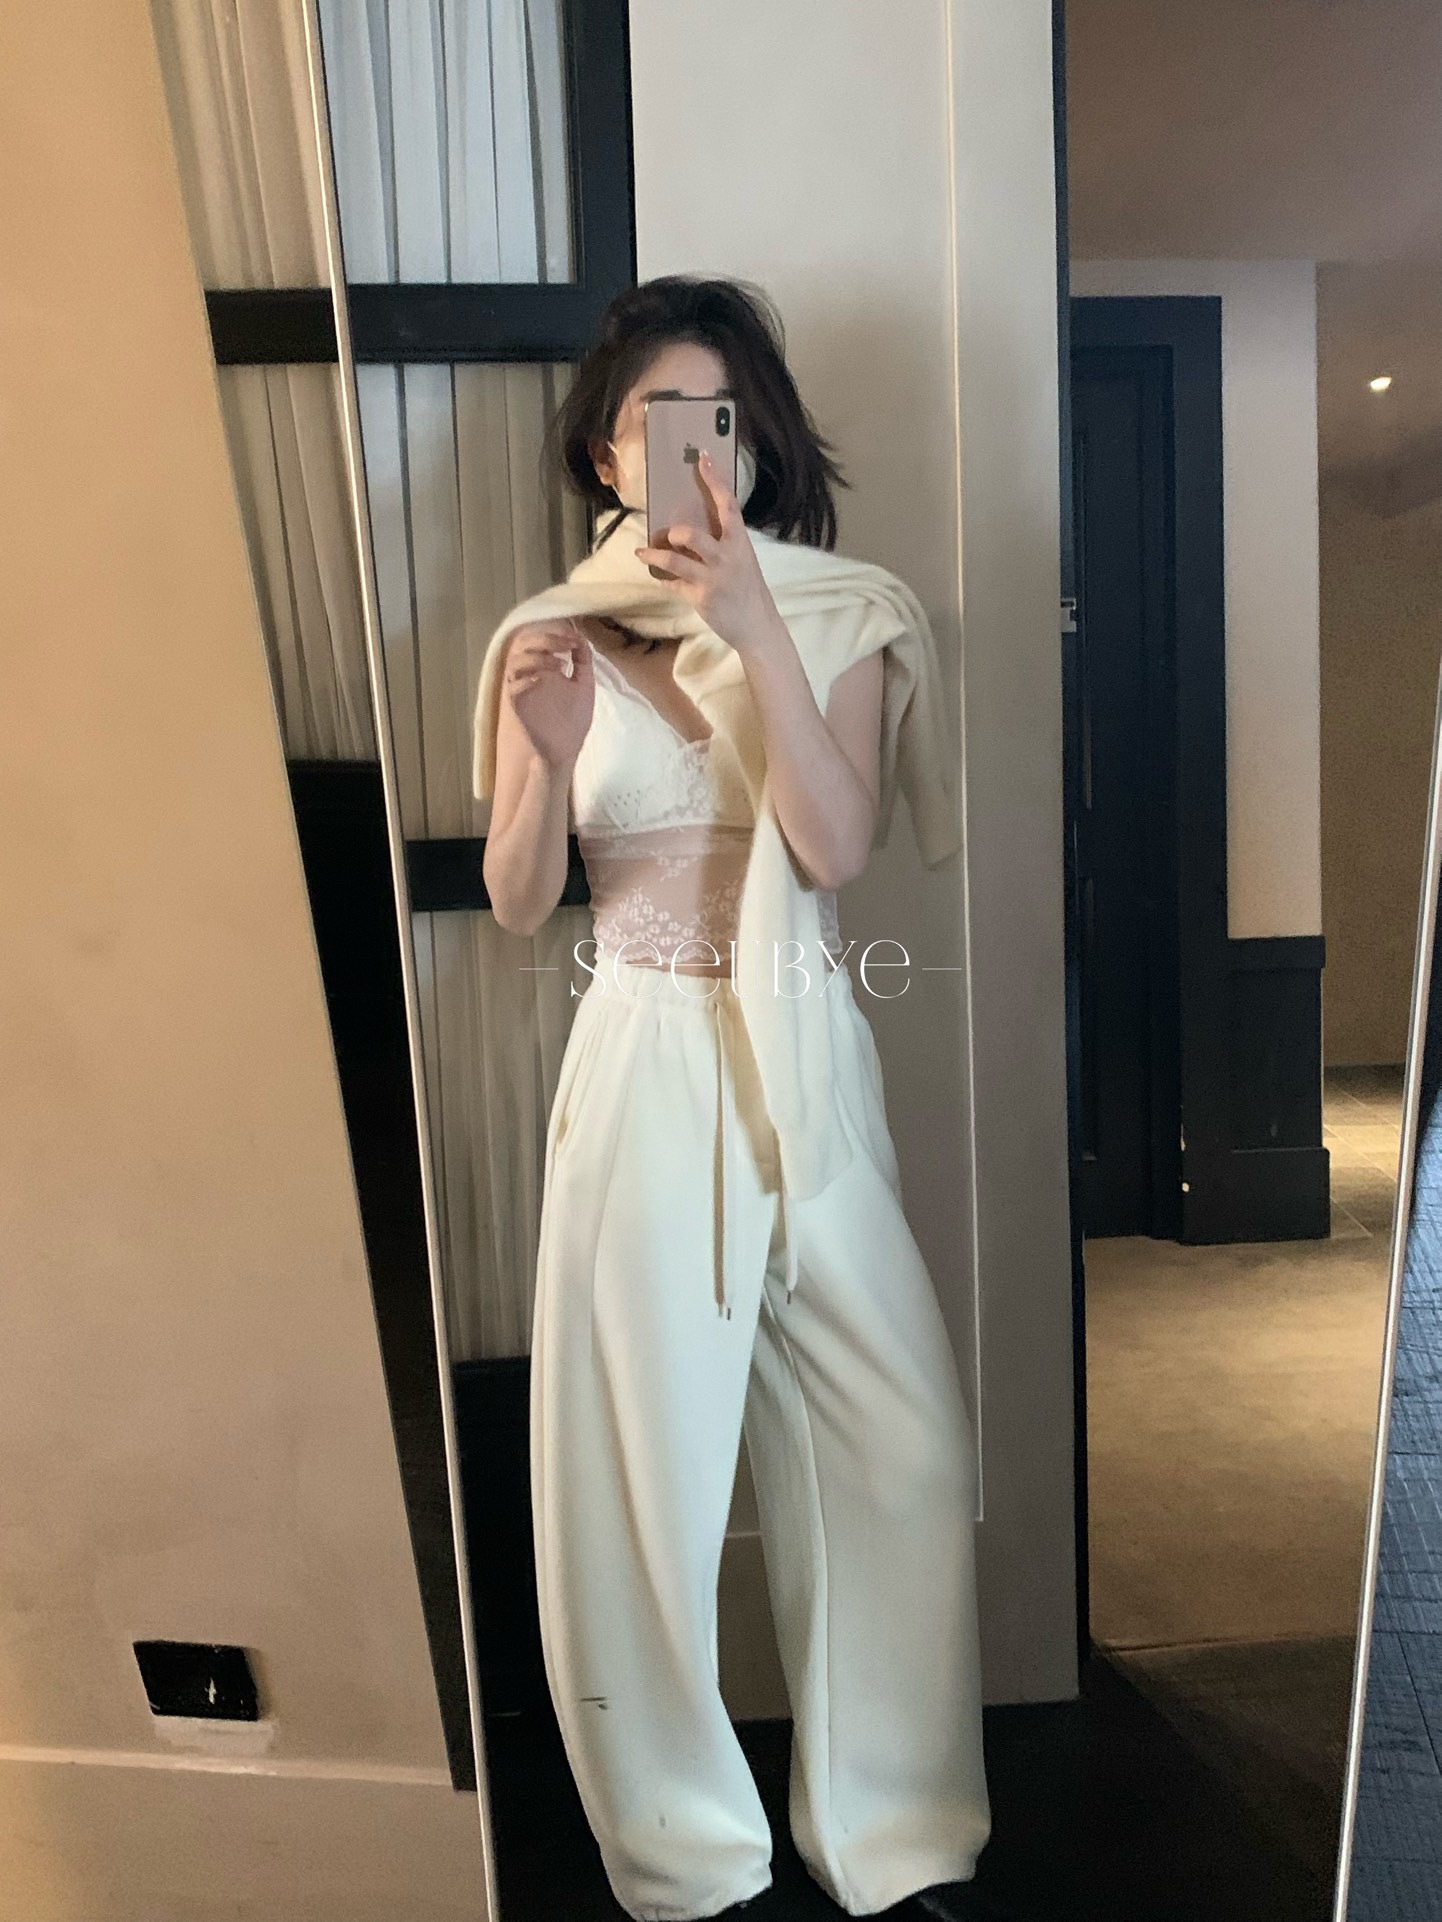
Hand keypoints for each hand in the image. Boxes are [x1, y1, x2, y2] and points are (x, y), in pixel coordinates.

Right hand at [502, 619, 594, 769]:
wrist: (565, 751)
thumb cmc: (573, 721)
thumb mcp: (584, 687)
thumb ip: (583, 663)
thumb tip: (581, 639)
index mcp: (544, 667)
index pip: (539, 639)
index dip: (555, 633)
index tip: (575, 640)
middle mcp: (530, 674)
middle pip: (523, 643)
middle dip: (546, 639)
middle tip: (566, 645)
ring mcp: (521, 689)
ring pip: (514, 662)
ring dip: (537, 657)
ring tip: (560, 666)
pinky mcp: (516, 706)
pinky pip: (511, 687)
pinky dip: (525, 679)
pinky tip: (543, 680)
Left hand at [637, 450, 784, 657]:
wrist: (758, 626)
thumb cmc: (748, 590)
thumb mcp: (742, 561)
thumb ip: (722, 545)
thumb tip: (691, 530)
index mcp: (740, 543)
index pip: (727, 506)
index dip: (714, 481)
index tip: (703, 459)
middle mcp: (726, 558)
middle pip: (692, 535)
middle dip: (676, 533)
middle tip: (670, 534)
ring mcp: (712, 579)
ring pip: (675, 561)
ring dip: (656, 554)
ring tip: (642, 551)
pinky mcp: (700, 598)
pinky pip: (674, 584)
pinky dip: (665, 580)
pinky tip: (661, 578)